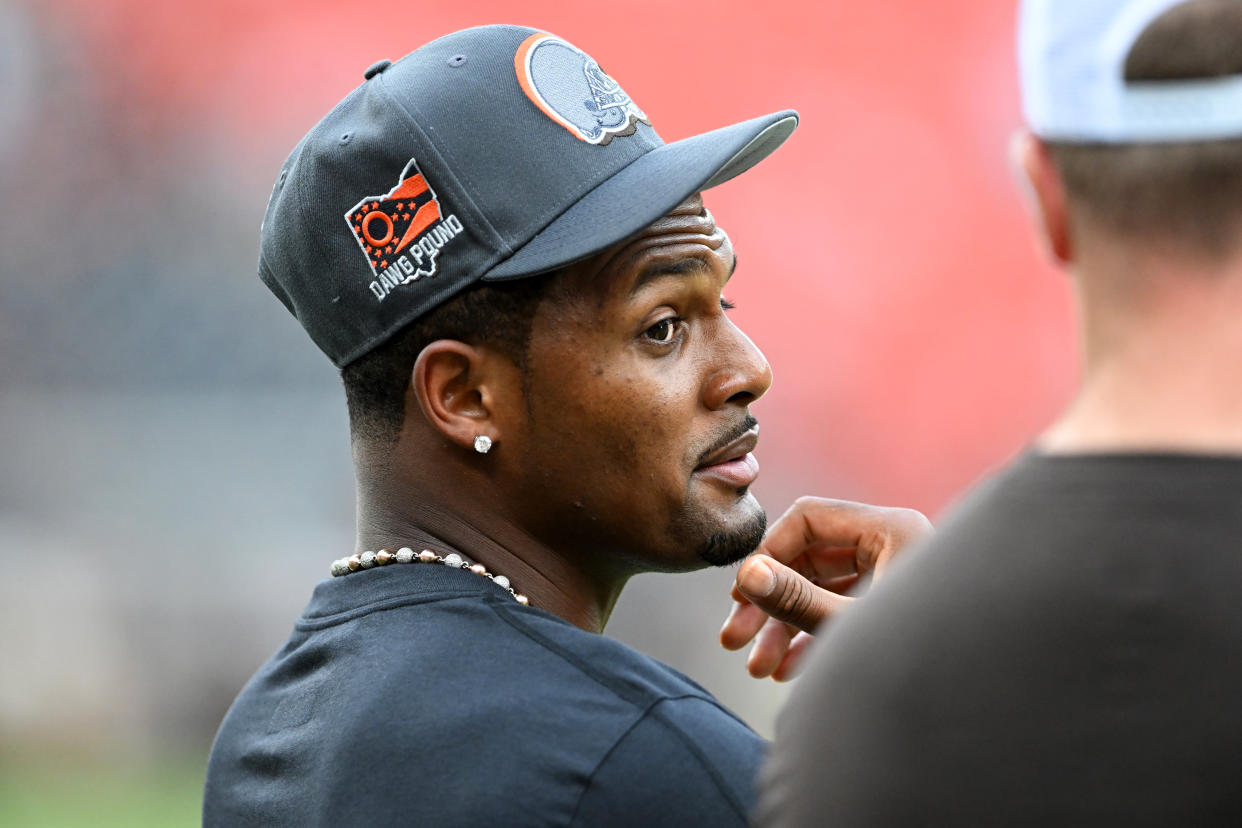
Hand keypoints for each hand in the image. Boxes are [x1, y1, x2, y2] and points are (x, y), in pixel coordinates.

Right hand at [719, 497, 931, 679]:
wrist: (994, 698)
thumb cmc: (930, 655)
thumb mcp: (851, 626)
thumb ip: (796, 598)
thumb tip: (746, 572)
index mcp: (890, 529)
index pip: (807, 519)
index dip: (766, 553)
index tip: (740, 594)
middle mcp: (893, 546)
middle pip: (811, 558)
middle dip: (771, 602)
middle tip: (734, 640)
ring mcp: (897, 577)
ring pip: (824, 590)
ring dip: (787, 627)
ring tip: (758, 668)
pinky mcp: (899, 609)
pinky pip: (845, 610)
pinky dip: (814, 636)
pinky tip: (787, 670)